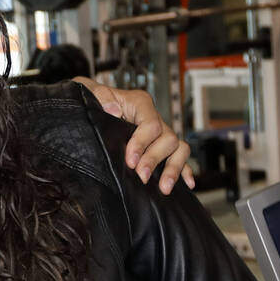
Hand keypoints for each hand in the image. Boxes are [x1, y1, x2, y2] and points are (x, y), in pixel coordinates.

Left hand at [75, 77, 194, 193]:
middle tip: (141, 177)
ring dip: (173, 168)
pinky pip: (179, 156)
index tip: (130, 161)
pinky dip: (184, 169)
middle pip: (167, 138)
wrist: (92, 103)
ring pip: (178, 147)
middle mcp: (154, 117)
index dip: (142, 143)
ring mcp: (159, 133)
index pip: (150, 124)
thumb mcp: (92, 92)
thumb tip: (114, 111)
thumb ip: (101, 98)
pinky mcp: (160, 146)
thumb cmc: (92, 98)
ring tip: (164, 188)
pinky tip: (187, 184)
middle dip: (155, 159)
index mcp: (140, 103)